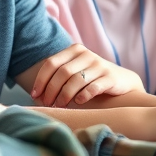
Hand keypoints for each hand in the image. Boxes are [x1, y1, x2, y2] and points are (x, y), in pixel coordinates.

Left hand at [30, 43, 144, 106]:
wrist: (121, 81)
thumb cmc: (91, 79)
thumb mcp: (75, 71)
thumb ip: (58, 77)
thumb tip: (36, 96)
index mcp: (75, 50)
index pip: (51, 63)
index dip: (40, 80)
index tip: (35, 95)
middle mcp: (87, 55)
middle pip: (62, 73)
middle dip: (51, 91)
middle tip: (48, 104)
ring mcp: (99, 65)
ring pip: (76, 80)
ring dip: (65, 96)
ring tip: (60, 106)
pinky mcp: (110, 77)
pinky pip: (93, 87)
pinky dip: (83, 96)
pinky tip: (79, 102)